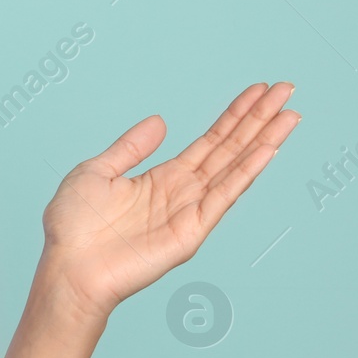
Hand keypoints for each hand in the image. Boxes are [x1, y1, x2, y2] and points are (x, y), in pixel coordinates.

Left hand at [40, 81, 300, 319]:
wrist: (67, 267)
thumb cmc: (73, 228)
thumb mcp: (96, 172)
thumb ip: (131, 147)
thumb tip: (160, 121)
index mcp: (162, 179)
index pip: (210, 141)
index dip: (235, 115)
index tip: (258, 90)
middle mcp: (183, 193)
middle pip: (230, 148)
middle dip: (259, 119)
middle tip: (287, 89)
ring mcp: (190, 212)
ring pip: (235, 167)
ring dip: (264, 140)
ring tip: (290, 114)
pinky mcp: (191, 232)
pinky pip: (224, 196)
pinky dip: (246, 171)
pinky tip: (267, 149)